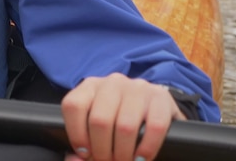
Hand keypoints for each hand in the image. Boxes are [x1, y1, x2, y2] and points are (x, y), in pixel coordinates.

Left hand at [61, 73, 184, 160]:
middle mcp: (113, 82)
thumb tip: (73, 159)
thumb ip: (84, 142)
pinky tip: (141, 158)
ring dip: (123, 153)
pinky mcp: (161, 97)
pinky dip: (147, 148)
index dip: (76, 134)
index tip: (84, 153)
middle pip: (99, 120)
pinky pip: (155, 127)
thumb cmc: (120, 119)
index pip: (73, 106)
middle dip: (102, 150)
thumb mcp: (99, 125)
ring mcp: (138, 88)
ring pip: (125, 126)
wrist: (156, 109)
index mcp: (91, 86)